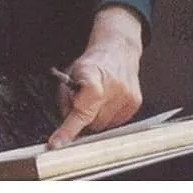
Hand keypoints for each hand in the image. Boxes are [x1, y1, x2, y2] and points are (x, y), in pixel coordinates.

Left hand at [48, 5, 144, 148]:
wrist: (117, 49)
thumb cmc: (93, 62)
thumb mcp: (70, 74)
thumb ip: (66, 99)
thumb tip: (66, 123)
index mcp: (93, 76)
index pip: (81, 109)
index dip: (69, 129)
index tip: (57, 143)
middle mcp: (114, 87)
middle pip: (92, 122)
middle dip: (83, 118)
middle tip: (82, 102)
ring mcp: (127, 96)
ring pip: (103, 126)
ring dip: (96, 117)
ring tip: (97, 99)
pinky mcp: (135, 103)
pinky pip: (115, 123)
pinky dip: (107, 116)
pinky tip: (107, 101)